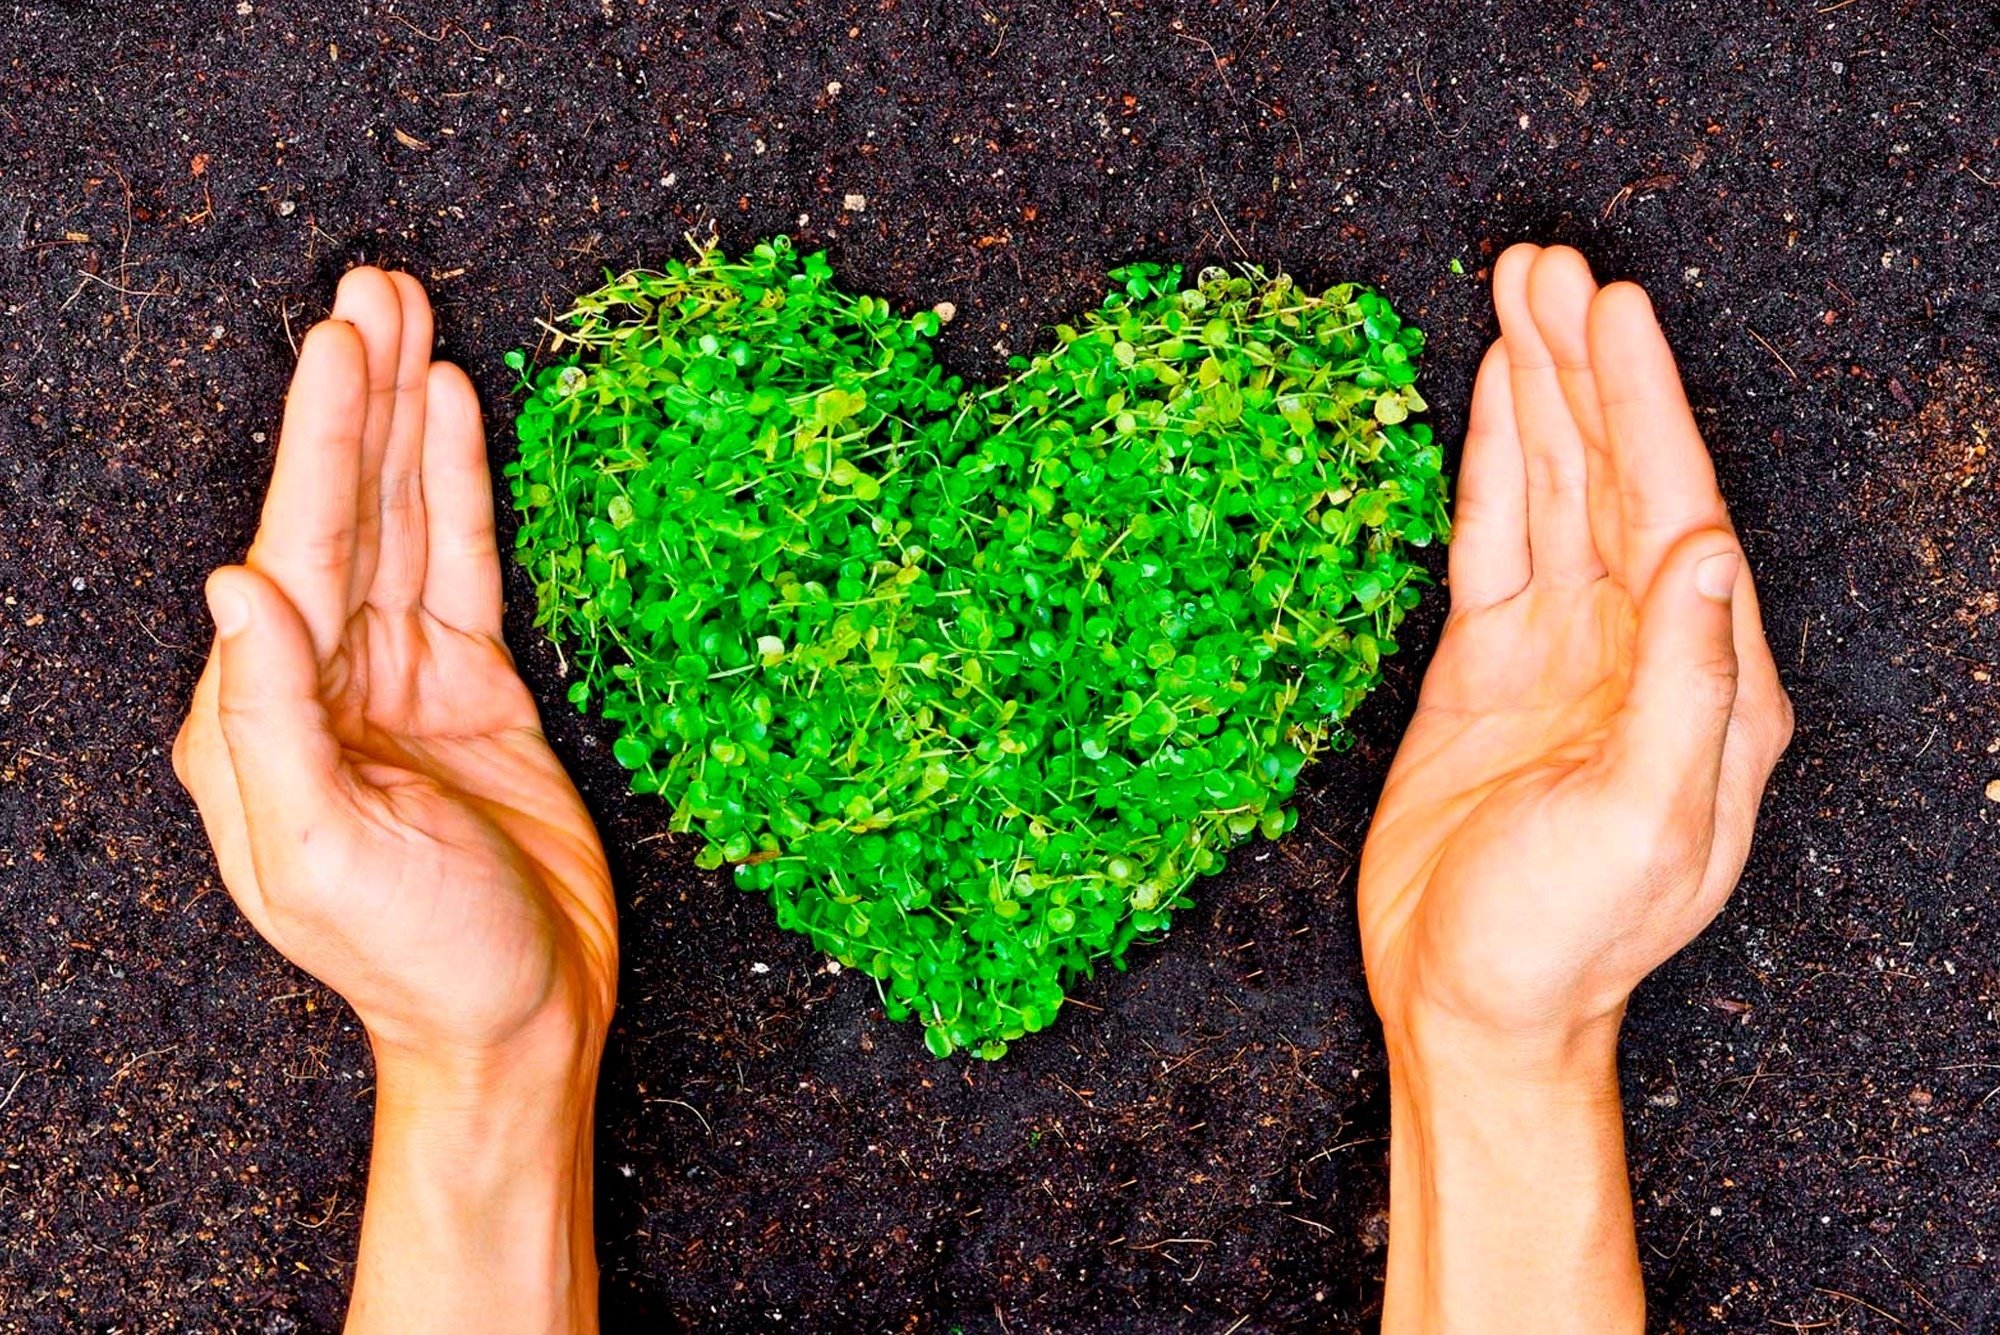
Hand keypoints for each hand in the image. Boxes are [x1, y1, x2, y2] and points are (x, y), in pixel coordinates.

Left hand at [172, 268, 614, 1332]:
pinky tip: (457, 414)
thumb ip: (270, 716)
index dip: (319, 439)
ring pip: (402, 522)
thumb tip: (231, 583)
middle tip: (376, 284)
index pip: (295, 547)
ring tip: (410, 318)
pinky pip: (465, 566)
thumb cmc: (420, 954)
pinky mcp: (475, 687)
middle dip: (356, 398)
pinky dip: (461, 488)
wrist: (524, 1014)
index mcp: (262, 717)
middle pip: (344, 510)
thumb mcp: (327, 851)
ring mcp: (401, 678)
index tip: (340, 341)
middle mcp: (323, 680)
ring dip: (404, 421)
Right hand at [1357, 245, 1791, 1332]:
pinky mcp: (1487, 664)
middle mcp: (1645, 645)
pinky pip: (1496, 539)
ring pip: (1554, 490)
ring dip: (1538, 392)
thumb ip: (1687, 687)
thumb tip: (1714, 550)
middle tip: (1545, 263)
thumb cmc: (1567, 937)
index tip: (1609, 306)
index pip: (1676, 504)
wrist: (1471, 1001)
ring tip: (1517, 293)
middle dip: (1582, 366)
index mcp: (1706, 678)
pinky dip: (1494, 462)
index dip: (1641, 401)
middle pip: (1615, 473)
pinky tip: (1493, 399)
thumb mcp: (1645, 823)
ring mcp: (1562, 648)